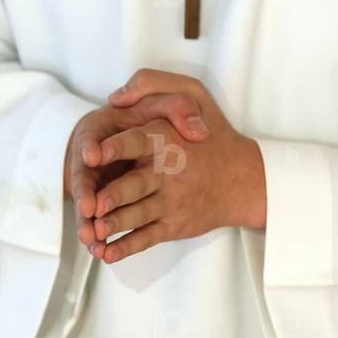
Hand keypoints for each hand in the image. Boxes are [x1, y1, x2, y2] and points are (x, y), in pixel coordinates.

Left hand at [89, 68, 266, 263]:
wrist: (244, 179)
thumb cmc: (212, 132)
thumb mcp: (194, 93)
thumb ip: (153, 85)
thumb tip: (117, 96)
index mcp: (166, 139)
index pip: (137, 141)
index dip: (114, 147)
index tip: (93, 153)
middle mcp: (169, 172)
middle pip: (135, 185)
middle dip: (113, 196)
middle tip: (93, 204)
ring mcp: (172, 201)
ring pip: (137, 215)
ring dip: (114, 225)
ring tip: (93, 231)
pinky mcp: (173, 225)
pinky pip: (147, 238)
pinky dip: (126, 247)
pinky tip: (106, 253)